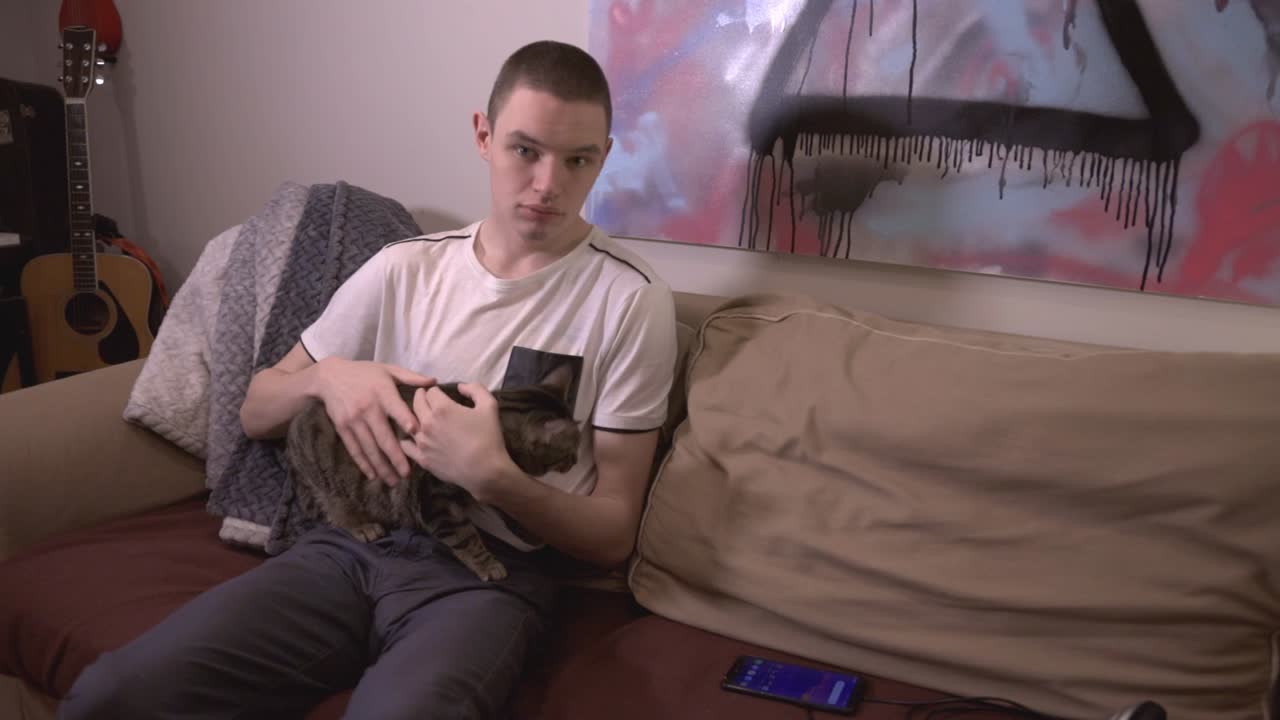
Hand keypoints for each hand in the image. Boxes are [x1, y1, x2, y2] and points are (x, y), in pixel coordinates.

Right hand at [313, 357, 433, 485]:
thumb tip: (434, 382)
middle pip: (383, 436)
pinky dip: (363, 463)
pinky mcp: (343, 428)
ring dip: (381, 466)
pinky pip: (354, 448)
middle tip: (407, 474)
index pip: (396, 409)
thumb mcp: (388, 369)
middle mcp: (368, 408)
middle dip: (396, 457)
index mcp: (383, 393)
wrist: (329, 376)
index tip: (415, 433)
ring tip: (393, 480)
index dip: (405, 420)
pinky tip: (372, 475)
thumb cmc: (364, 372)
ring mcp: (354, 420)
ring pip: (369, 447)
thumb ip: (411, 377)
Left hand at [399, 383, 512, 501]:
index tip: (439, 394)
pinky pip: (406, 445)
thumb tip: (461, 386)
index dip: (436, 390)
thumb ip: (475, 389)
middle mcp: (427, 422)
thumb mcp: (489, 405)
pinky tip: (412, 438)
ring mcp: (422, 442)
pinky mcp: (421, 458)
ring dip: (415, 418)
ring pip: (409, 423)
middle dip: (421, 398)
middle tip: (425, 399)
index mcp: (442, 408)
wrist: (485, 471)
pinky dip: (408, 439)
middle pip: (416, 403)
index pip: (430, 391)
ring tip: (421, 419)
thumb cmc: (488, 437)